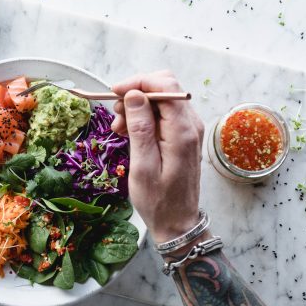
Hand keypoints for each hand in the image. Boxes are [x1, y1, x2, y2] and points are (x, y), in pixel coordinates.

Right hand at [111, 71, 204, 244]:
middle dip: (136, 93)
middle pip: (164, 88)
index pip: (165, 86)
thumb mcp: (142, 166)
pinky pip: (162, 114)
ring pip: (161, 99)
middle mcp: (191, 125)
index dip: (138, 82)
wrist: (177, 223)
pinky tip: (129, 132)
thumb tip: (134, 95)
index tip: (114, 93)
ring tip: (118, 128)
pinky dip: (143, 117)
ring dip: (136, 106)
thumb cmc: (158, 201)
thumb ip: (140, 128)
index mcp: (182, 131)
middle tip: (115, 115)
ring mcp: (189, 129)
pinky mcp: (183, 135)